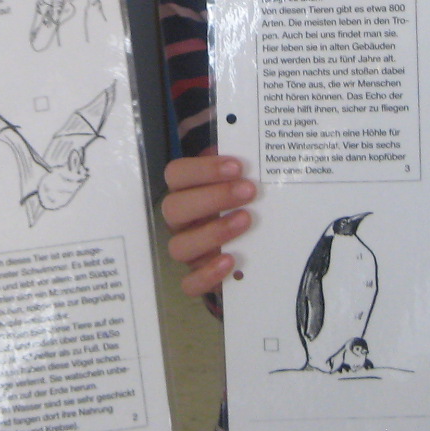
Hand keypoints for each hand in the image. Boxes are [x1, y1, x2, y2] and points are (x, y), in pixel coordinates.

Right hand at [161, 154, 254, 295]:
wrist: (248, 247)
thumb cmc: (241, 203)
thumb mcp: (241, 181)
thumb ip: (242, 167)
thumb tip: (255, 147)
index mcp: (185, 191)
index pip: (176, 174)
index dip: (203, 169)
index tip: (237, 166)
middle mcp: (181, 221)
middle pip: (174, 208)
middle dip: (212, 197)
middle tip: (249, 191)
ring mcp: (187, 250)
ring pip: (178, 247)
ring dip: (213, 232)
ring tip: (246, 221)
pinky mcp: (197, 278)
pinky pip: (189, 283)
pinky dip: (207, 274)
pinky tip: (231, 261)